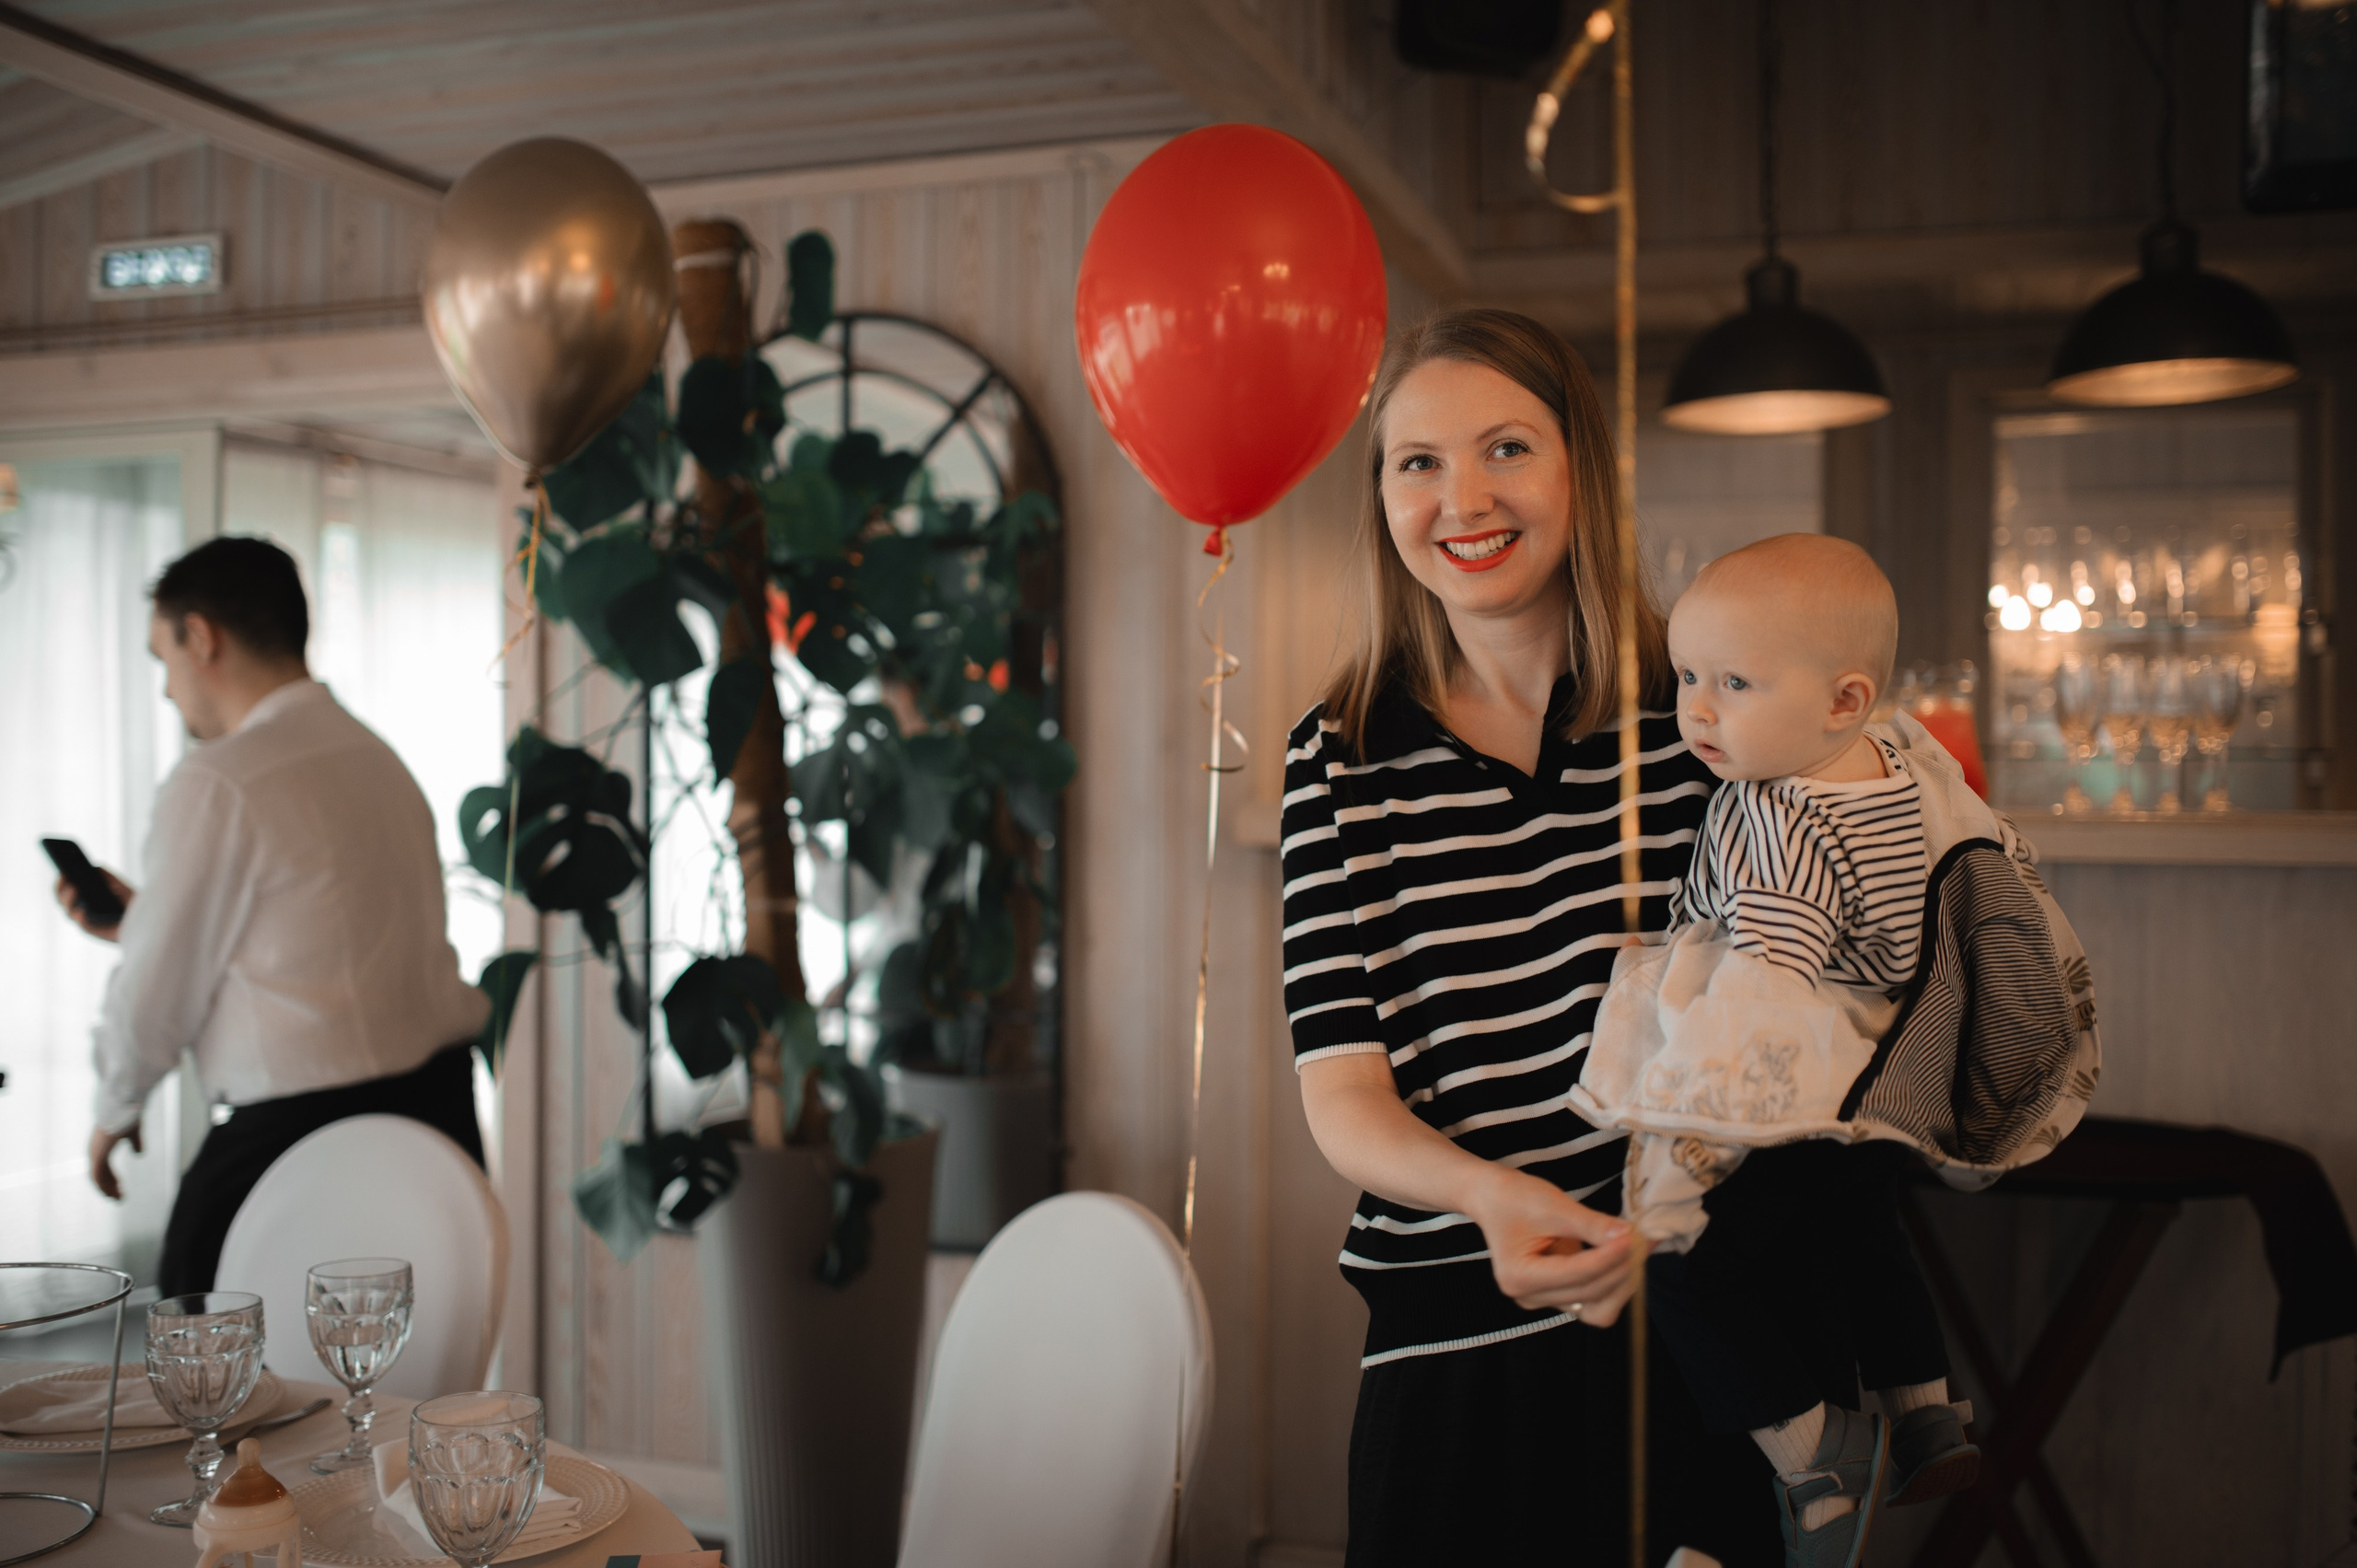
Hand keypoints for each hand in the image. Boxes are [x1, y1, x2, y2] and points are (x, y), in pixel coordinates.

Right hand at [55, 870, 132, 941]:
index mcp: (83, 898)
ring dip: (68, 900)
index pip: (65, 890)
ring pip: (68, 912)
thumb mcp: (119, 886)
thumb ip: (107, 876)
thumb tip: (94, 866)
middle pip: (62, 900)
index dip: (61, 881)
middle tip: (65, 876)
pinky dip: (80, 917)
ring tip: (74, 888)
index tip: (62, 870)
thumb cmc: (131, 903)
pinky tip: (82, 909)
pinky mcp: (93, 931)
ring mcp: (85, 921)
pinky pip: (82, 925)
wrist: (145, 920)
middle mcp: (80, 910)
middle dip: (61, 887)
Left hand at [89, 1122, 141, 1199]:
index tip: (120, 1187)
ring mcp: (94, 1154)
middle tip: (119, 1198)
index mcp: (102, 1145)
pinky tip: (113, 1193)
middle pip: (99, 1175)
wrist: (122, 1110)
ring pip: (97, 1178)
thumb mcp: (133, 1133)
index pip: (102, 1167)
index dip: (111, 1178)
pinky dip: (103, 1186)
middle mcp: (95, 1150)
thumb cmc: (127, 1117)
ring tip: (119, 1199)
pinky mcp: (97, 1156)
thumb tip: (140, 1153)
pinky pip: (97, 1177)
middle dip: (109, 1187)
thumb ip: (135, 1143)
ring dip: (107, 1190)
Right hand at [1465, 1165, 1648, 1326]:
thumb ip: (1592, 1225)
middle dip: (1622, 1267)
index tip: (1635, 1236)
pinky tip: (1626, 1257)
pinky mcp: (1558, 1294)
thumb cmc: (1513, 1197)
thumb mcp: (1553, 1205)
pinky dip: (1613, 1280)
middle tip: (1645, 1239)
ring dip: (1622, 1281)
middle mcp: (1529, 1297)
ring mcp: (1544, 1300)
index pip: (1578, 1273)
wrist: (1492, 1197)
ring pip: (1597, 1305)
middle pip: (1591, 1293)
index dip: (1611, 1256)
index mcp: (1519, 1277)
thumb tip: (1630, 1235)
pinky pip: (1594, 1298)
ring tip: (1639, 1250)